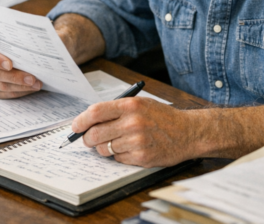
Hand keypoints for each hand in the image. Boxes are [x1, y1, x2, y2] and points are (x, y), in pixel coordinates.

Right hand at [0, 41, 41, 98]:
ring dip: (21, 87)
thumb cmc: (14, 46)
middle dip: (15, 77)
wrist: (15, 56)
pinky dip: (20, 92)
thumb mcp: (14, 40)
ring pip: (2, 86)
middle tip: (32, 78)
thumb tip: (31, 44)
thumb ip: (17, 41)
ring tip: (36, 84)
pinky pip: (5, 95)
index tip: (10, 64)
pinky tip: (30, 89)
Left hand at [72, 97, 193, 167]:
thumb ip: (116, 110)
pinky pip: (118, 158)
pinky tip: (130, 148)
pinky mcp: (142, 157)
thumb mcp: (140, 104)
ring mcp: (137, 141)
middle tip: (88, 139)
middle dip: (87, 138)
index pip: (95, 113)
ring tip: (116, 142)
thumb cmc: (162, 117)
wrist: (188, 132)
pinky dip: (119, 155)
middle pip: (95, 134)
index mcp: (130, 106)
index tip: (75, 126)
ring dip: (104, 148)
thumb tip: (89, 120)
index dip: (80, 121)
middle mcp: (132, 122)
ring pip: (105, 149)